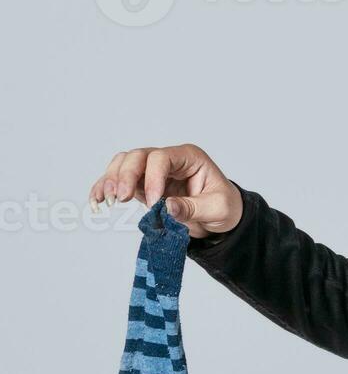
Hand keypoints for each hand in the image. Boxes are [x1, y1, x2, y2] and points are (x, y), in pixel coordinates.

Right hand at [88, 143, 242, 237]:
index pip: (162, 158)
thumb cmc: (224, 207)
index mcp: (190, 158)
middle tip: (121, 199)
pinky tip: (97, 201)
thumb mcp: (218, 209)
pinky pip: (118, 181)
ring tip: (108, 200)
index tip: (154, 201)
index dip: (153, 177)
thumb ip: (193, 208)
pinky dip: (104, 188)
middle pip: (138, 156)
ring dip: (111, 179)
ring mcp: (152, 172)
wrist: (221, 217)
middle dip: (125, 175)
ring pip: (123, 164)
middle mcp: (169, 160)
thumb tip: (165, 208)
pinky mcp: (142, 185)